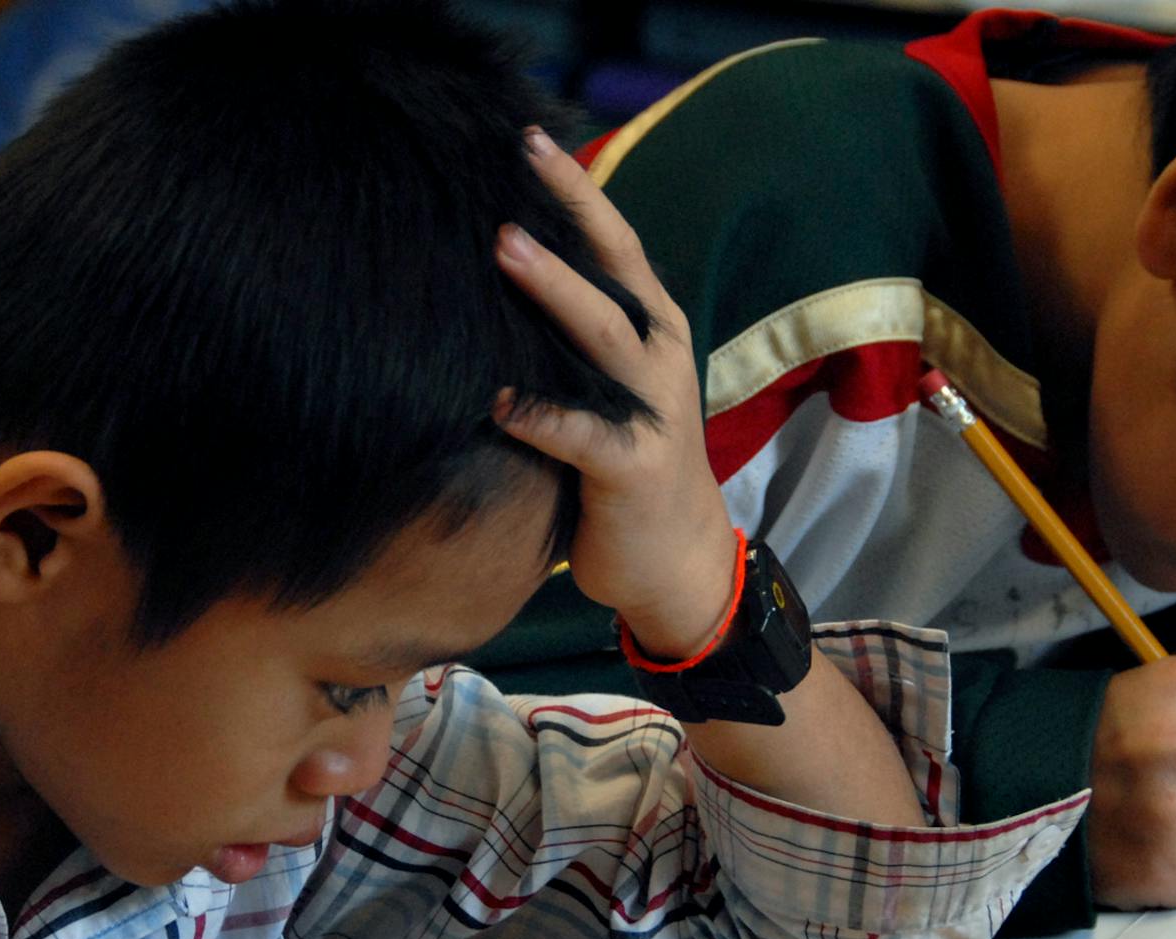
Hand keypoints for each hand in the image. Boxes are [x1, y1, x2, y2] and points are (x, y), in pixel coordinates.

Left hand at [490, 127, 736, 660]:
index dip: (577, 190)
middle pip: (615, 270)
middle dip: (569, 214)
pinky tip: (496, 401)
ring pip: (603, 336)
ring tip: (503, 249)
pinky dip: (539, 417)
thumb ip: (578, 338)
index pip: (616, 244)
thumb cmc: (628, 466)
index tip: (531, 140)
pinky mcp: (632, 469)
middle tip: (519, 166)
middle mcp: (659, 358)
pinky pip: (581, 436)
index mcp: (654, 329)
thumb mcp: (611, 386)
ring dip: (554, 292)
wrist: (680, 562)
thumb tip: (509, 276)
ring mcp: (651, 412)